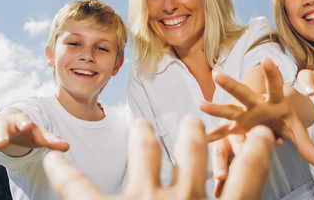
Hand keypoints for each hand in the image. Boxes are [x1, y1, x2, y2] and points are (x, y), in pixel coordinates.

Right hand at [0, 107, 68, 161]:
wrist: (11, 123)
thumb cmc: (27, 130)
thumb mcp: (39, 135)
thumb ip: (52, 140)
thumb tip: (67, 146)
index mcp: (20, 121)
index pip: (22, 120)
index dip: (24, 122)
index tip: (27, 125)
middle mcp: (3, 124)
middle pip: (2, 128)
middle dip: (2, 134)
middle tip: (3, 142)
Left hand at [43, 115, 274, 199]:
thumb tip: (240, 199)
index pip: (246, 182)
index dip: (255, 155)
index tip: (260, 134)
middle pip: (193, 157)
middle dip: (193, 136)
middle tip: (191, 121)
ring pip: (147, 155)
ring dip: (143, 137)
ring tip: (141, 123)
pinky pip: (79, 188)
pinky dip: (64, 173)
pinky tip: (52, 160)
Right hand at [200, 57, 313, 168]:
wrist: (272, 118)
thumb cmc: (284, 119)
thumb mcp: (297, 129)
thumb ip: (308, 146)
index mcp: (275, 101)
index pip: (275, 85)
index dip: (272, 73)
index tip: (266, 58)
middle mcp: (256, 104)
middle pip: (243, 94)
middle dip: (231, 85)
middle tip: (217, 75)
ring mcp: (244, 114)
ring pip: (229, 109)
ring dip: (216, 108)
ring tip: (200, 104)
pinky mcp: (236, 125)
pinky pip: (223, 131)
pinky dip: (213, 135)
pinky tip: (200, 136)